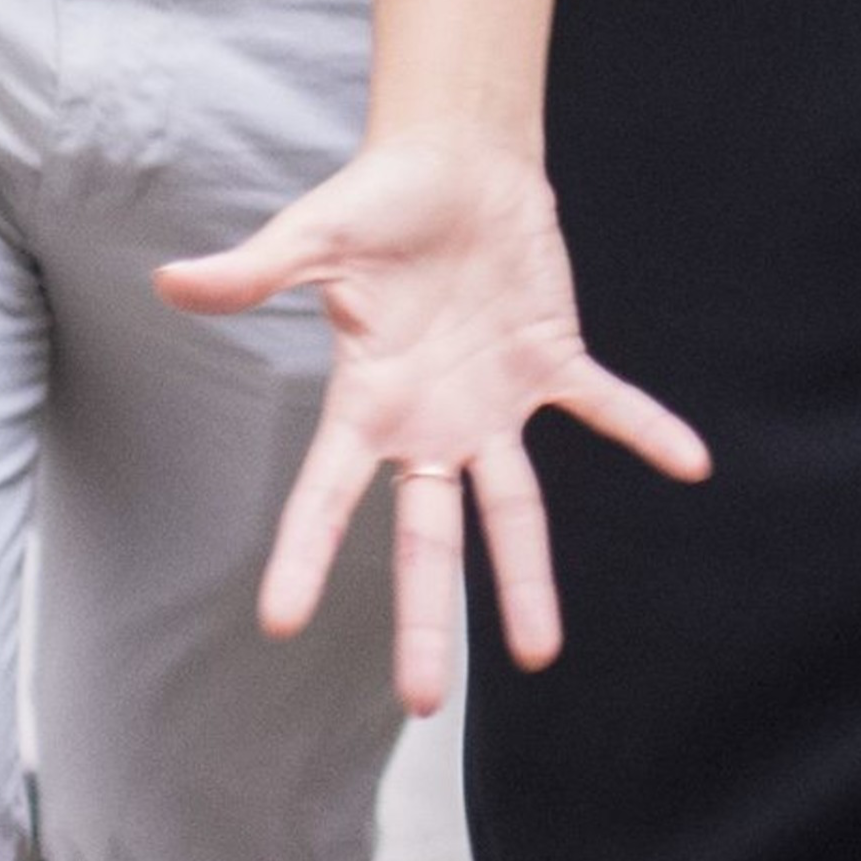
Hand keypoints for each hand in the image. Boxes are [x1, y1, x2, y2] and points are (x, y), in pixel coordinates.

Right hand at [157, 119, 708, 716]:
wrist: (455, 158)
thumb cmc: (378, 199)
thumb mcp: (315, 235)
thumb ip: (253, 272)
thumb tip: (169, 281)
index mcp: (367, 399)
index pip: (327, 493)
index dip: (304, 554)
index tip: (280, 622)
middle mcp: (430, 421)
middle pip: (426, 537)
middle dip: (425, 617)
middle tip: (422, 702)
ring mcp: (494, 399)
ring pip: (513, 507)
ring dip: (529, 576)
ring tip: (540, 652)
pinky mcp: (552, 359)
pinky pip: (604, 403)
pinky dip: (644, 428)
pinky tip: (691, 463)